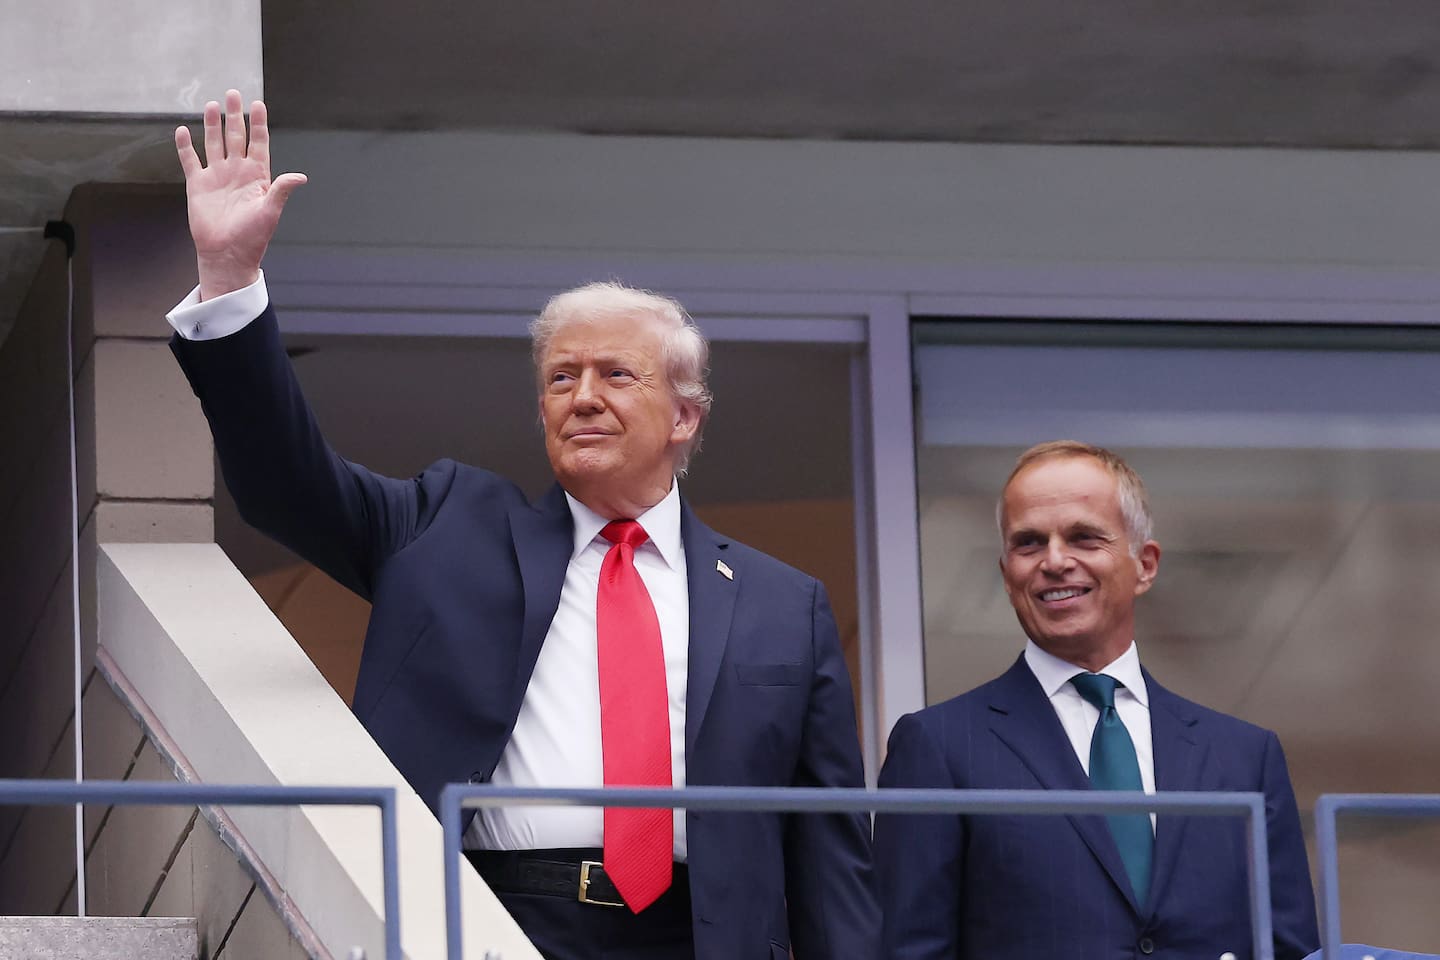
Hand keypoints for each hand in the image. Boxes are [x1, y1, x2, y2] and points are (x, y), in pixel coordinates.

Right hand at [175, 89, 306, 300]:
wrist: (228, 254)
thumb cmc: (253, 236)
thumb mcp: (270, 211)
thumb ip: (281, 190)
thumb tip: (301, 176)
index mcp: (257, 176)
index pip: (259, 143)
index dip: (258, 124)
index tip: (257, 103)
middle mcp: (237, 172)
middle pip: (236, 137)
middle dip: (234, 116)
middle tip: (233, 93)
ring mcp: (217, 176)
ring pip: (214, 144)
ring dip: (213, 125)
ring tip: (212, 105)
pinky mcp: (198, 185)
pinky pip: (190, 160)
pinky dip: (185, 146)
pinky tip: (183, 130)